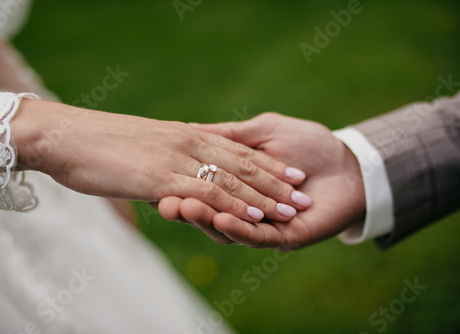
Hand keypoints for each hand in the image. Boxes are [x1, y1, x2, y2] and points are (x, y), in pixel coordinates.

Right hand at [12, 100, 306, 223]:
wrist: (64, 135)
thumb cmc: (99, 143)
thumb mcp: (143, 148)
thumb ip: (167, 161)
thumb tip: (179, 183)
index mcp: (184, 134)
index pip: (235, 149)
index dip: (265, 161)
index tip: (289, 170)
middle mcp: (187, 143)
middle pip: (242, 163)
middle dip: (275, 179)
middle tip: (303, 192)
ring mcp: (176, 159)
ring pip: (232, 178)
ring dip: (264, 194)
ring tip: (292, 206)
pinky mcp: (161, 178)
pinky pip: (207, 192)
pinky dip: (234, 204)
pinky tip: (254, 215)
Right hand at [159, 112, 365, 249]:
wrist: (349, 162)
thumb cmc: (308, 144)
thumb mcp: (262, 132)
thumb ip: (230, 136)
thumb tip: (191, 128)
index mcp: (236, 184)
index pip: (202, 186)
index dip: (180, 184)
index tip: (153, 177)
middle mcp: (245, 208)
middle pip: (209, 212)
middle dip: (186, 208)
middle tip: (162, 204)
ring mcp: (262, 226)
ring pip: (228, 228)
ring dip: (207, 220)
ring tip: (185, 209)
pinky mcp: (283, 239)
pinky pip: (257, 237)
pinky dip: (238, 229)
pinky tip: (223, 219)